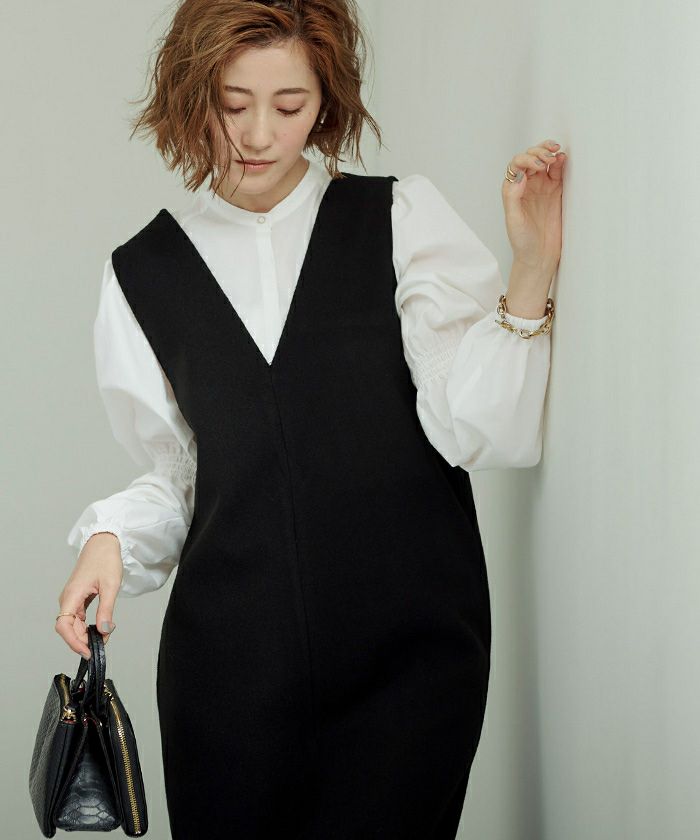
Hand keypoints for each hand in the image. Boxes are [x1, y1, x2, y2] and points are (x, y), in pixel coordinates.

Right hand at [56, 532, 122, 657]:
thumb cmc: (105, 560)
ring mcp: (72, 599)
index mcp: (72, 595)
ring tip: (101, 641)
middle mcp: (68, 599)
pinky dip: (87, 626)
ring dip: (85, 635)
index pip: (64, 626)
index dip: (73, 642)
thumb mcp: (110, 586)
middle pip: (68, 628)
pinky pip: (79, 617)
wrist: (103, 543)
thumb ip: (106, 610)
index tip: (87, 651)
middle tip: (100, 649)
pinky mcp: (78, 598)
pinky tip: (99, 629)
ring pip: (74, 624)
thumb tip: (104, 631)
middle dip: (82, 641)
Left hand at [501, 139, 566, 277]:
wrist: (539, 256)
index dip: (526, 159)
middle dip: (539, 152)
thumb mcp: (513, 219)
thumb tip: (519, 174)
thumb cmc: (522, 241)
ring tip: (556, 153)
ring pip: (545, 163)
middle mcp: (527, 186)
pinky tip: (563, 159)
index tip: (537, 165)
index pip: (517, 165)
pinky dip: (561, 164)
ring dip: (549, 154)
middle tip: (548, 158)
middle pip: (531, 159)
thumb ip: (513, 196)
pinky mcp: (557, 193)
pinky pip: (559, 173)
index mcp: (513, 190)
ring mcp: (543, 188)